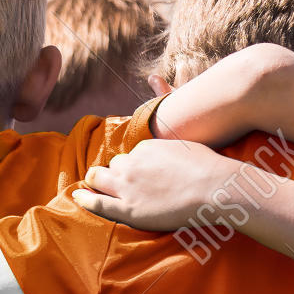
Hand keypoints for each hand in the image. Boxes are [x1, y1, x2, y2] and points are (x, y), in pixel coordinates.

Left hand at [72, 139, 256, 232]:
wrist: (216, 188)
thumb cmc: (208, 165)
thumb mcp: (185, 141)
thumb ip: (168, 134)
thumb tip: (156, 84)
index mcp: (144, 148)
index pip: (130, 156)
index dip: (134, 166)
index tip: (140, 173)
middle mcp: (131, 164)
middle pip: (111, 166)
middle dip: (113, 172)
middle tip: (118, 181)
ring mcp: (127, 186)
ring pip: (100, 179)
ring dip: (100, 182)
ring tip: (98, 188)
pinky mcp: (128, 208)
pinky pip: (96, 202)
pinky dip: (84, 198)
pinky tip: (77, 197)